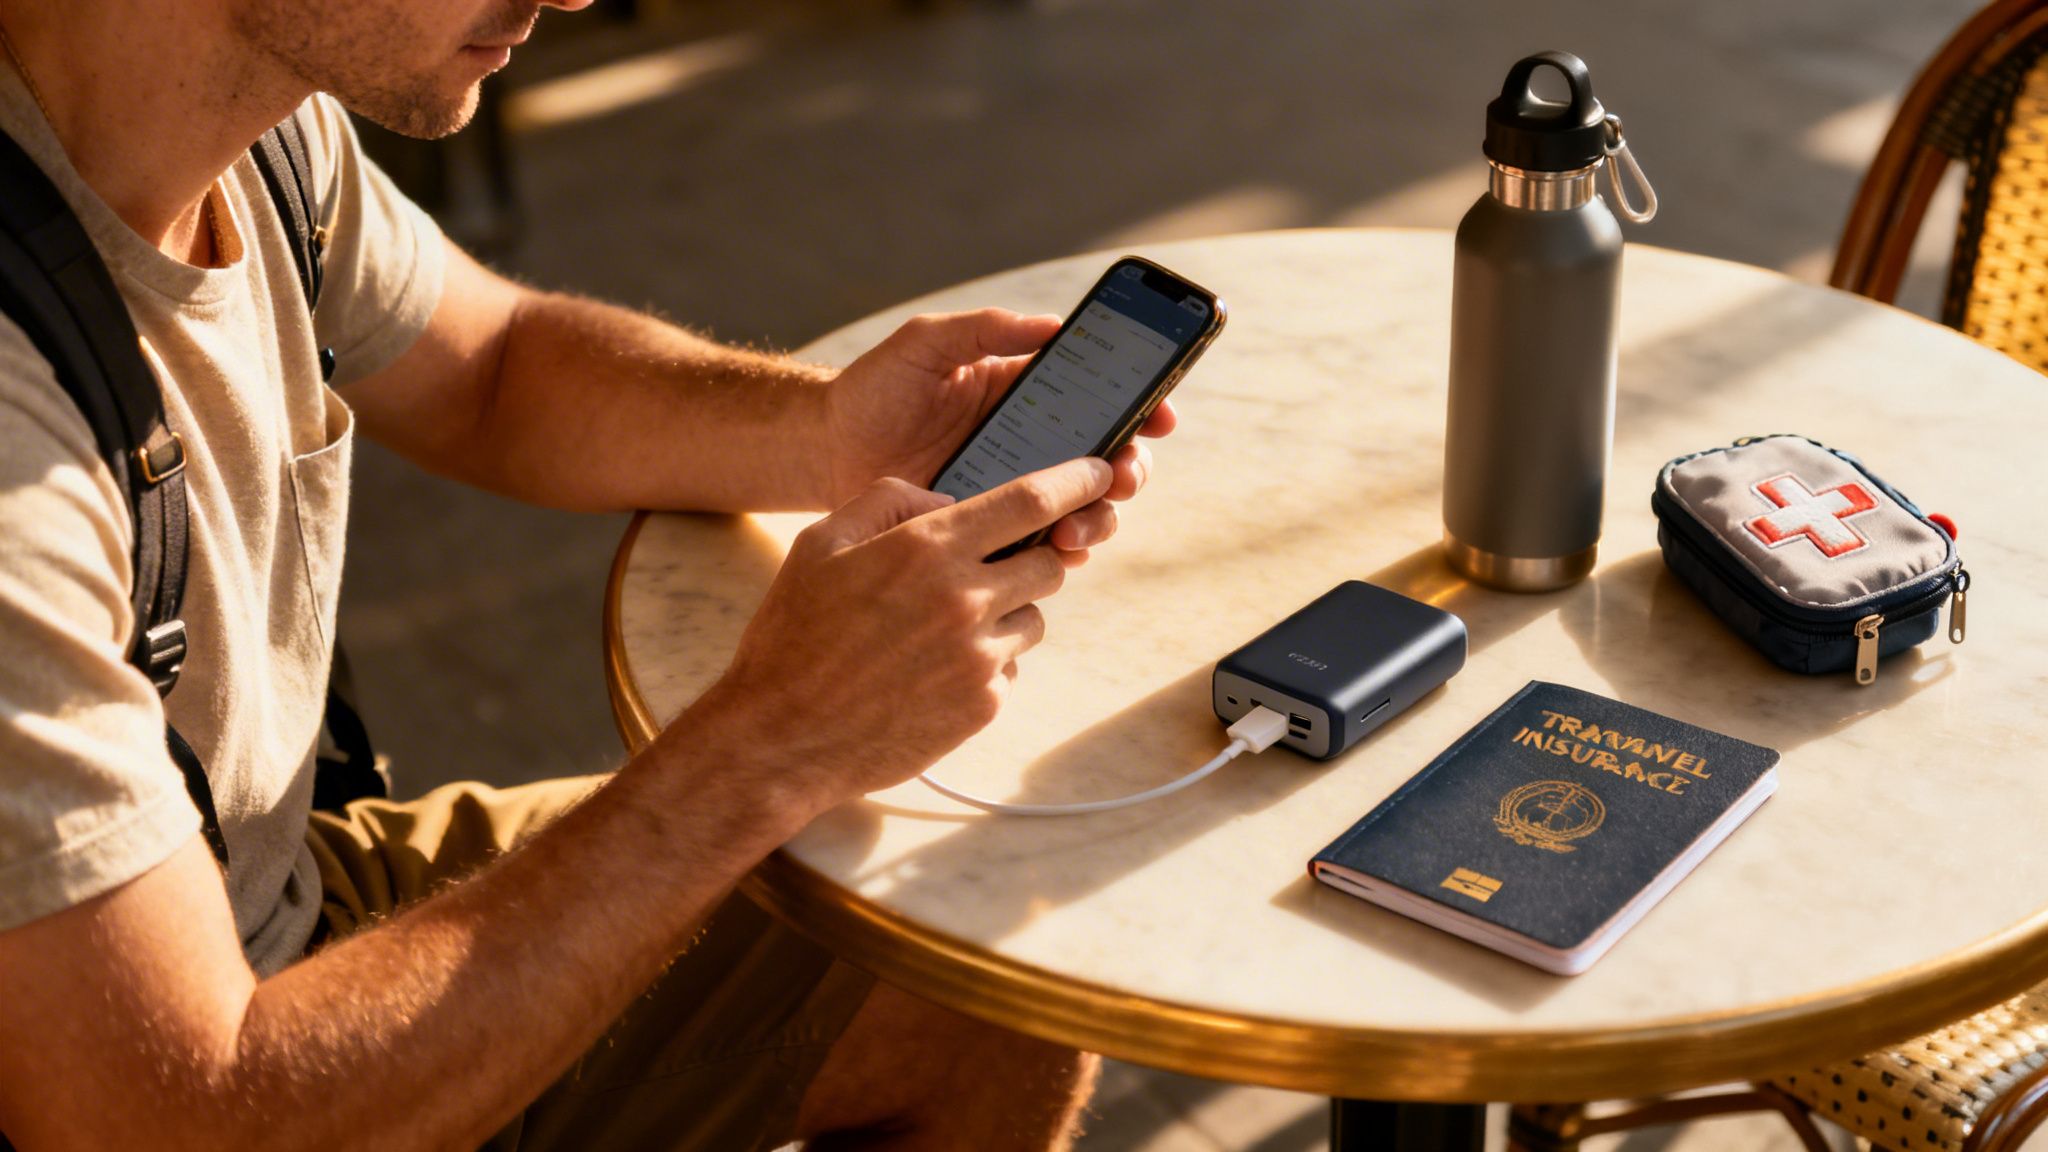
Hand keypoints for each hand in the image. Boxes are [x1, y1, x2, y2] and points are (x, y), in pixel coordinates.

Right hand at [685, 457, 1113, 817]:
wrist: (781, 739)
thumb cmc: (793, 636)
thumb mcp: (821, 543)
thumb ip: (889, 500)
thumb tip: (947, 501)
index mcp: (927, 548)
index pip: (1032, 500)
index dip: (1077, 480)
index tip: (1099, 472)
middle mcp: (965, 598)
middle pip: (1050, 562)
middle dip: (1031, 558)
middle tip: (987, 570)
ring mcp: (979, 657)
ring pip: (1033, 618)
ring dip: (1005, 615)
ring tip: (938, 632)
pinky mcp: (983, 705)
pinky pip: (1011, 668)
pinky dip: (985, 664)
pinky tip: (929, 673)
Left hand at [821, 308, 1175, 566]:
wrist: (823, 451)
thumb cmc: (873, 390)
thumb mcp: (925, 344)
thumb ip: (985, 328)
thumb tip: (1053, 325)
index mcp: (1026, 395)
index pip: (1099, 400)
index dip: (1141, 406)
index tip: (1160, 415)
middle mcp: (1030, 445)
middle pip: (1106, 461)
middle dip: (1127, 471)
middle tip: (1120, 478)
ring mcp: (1012, 493)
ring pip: (1082, 510)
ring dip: (1096, 520)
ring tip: (1074, 529)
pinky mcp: (988, 534)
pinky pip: (1039, 550)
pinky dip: (1057, 556)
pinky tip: (1051, 556)